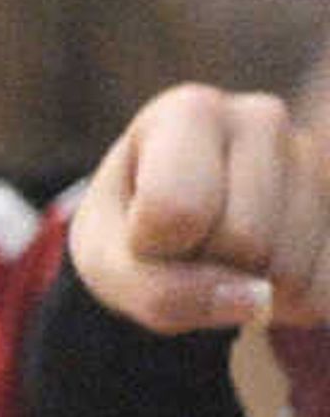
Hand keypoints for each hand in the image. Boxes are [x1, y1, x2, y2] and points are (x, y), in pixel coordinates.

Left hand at [69, 81, 329, 331]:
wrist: (174, 230)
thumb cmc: (130, 233)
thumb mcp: (108, 262)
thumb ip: (158, 291)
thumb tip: (259, 300)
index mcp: (187, 111)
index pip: (178, 210)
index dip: (151, 247)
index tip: (140, 230)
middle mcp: (261, 119)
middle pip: (244, 240)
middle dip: (205, 268)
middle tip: (186, 249)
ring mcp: (314, 158)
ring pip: (289, 269)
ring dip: (246, 290)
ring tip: (219, 257)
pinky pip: (323, 290)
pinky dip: (285, 305)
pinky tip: (259, 272)